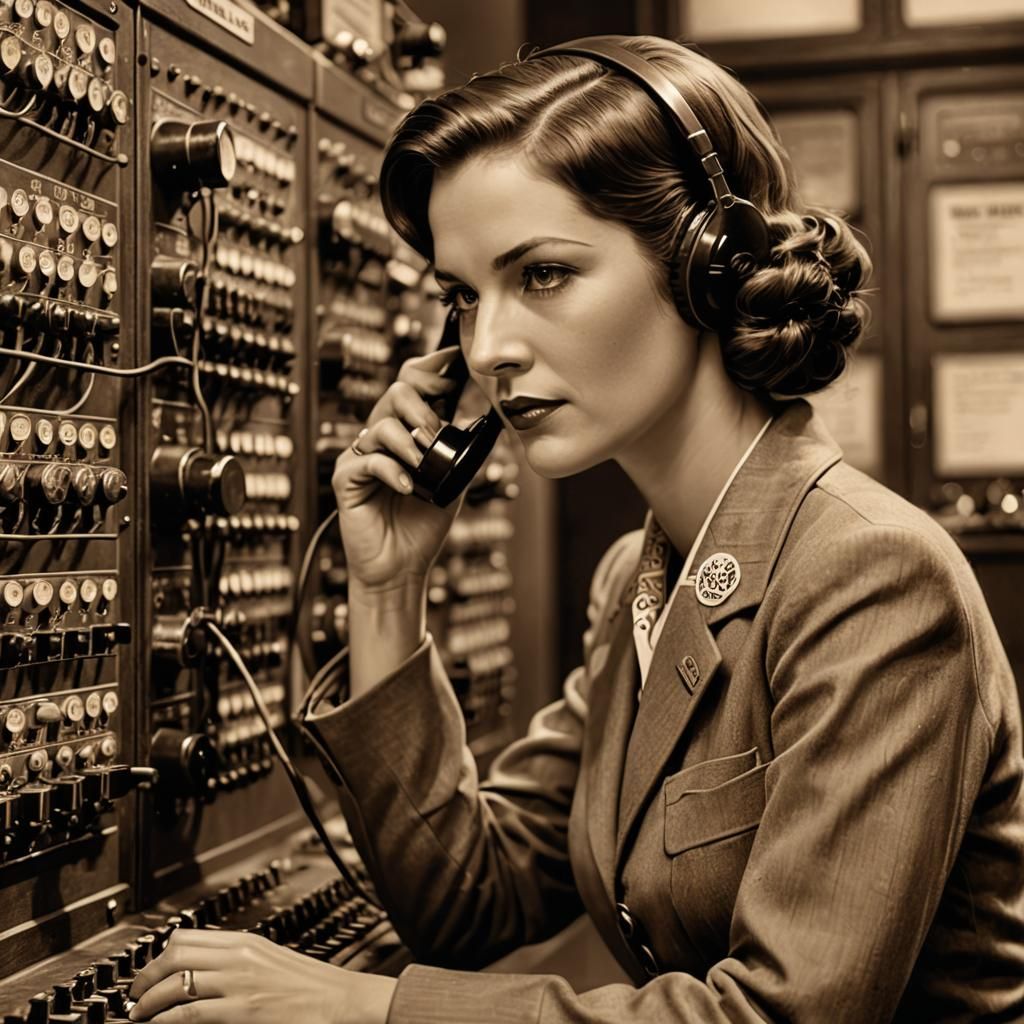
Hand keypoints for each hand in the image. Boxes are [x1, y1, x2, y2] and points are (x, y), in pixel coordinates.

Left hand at [127, 929, 395, 1023]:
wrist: (343, 1002)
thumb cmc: (311, 988)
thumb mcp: (271, 963)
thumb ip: (238, 963)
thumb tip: (202, 973)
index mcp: (245, 943)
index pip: (186, 938)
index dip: (157, 957)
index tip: (146, 973)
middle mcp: (239, 958)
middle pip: (174, 955)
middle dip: (145, 978)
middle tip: (134, 997)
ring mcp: (239, 984)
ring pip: (175, 984)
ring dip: (148, 1003)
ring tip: (139, 1016)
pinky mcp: (243, 1012)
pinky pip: (189, 1014)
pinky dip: (165, 1020)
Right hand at [331, 346, 465, 590]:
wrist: (402, 566)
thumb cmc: (424, 525)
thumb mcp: (455, 482)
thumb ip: (464, 451)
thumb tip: (486, 420)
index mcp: (408, 432)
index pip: (414, 385)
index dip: (433, 368)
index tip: (455, 364)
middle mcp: (383, 438)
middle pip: (397, 392)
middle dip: (423, 409)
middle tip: (436, 436)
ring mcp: (363, 457)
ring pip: (381, 424)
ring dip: (408, 443)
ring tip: (422, 465)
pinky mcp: (347, 480)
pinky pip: (367, 461)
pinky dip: (391, 471)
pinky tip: (407, 487)